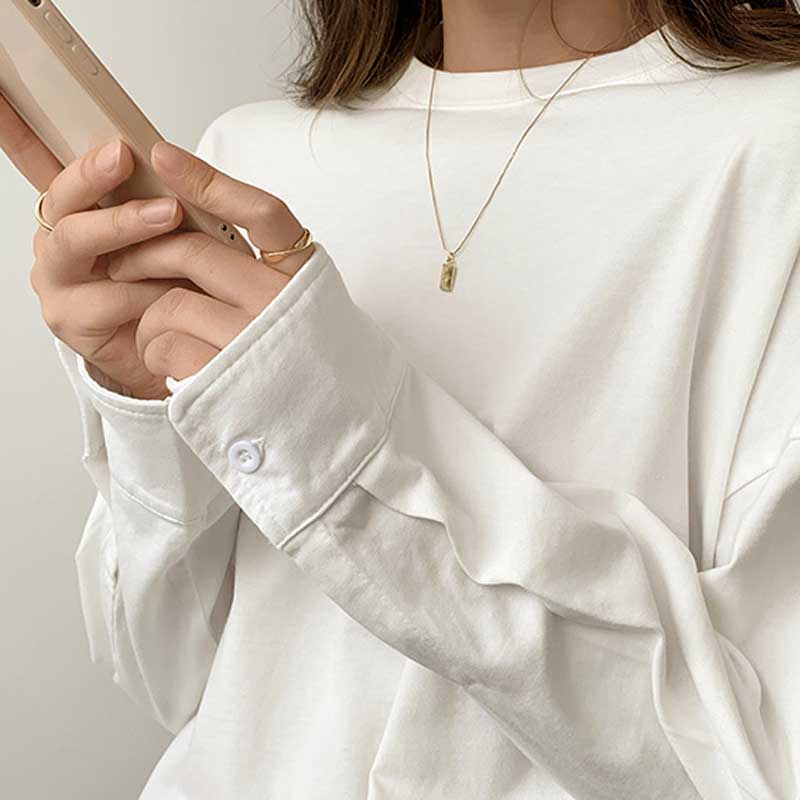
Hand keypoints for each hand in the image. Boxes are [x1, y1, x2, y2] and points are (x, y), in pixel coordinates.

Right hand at [1, 92, 199, 399]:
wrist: (181, 347)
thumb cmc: (176, 282)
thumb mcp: (172, 230)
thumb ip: (158, 195)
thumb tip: (166, 152)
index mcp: (79, 210)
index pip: (39, 158)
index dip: (15, 127)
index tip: (0, 87)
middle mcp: (59, 240)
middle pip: (60, 196)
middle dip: (90, 172)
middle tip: (123, 155)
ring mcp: (58, 279)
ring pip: (76, 240)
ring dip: (124, 224)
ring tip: (170, 215)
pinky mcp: (69, 318)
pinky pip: (107, 296)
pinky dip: (145, 288)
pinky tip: (172, 286)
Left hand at [104, 140, 315, 392]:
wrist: (323, 427)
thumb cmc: (301, 363)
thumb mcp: (300, 305)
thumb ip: (263, 269)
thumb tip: (195, 221)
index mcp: (304, 279)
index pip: (264, 213)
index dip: (210, 182)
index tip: (163, 156)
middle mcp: (282, 305)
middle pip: (194, 252)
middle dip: (146, 253)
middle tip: (123, 262)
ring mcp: (252, 342)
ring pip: (168, 303)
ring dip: (149, 317)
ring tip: (160, 335)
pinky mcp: (221, 379)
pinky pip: (163, 346)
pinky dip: (154, 354)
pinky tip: (171, 367)